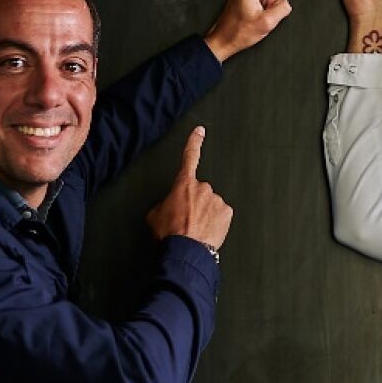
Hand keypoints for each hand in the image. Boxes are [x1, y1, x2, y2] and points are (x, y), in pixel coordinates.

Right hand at [147, 126, 233, 249]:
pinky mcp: (227, 212)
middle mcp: (203, 187)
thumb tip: (169, 207)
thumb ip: (165, 203)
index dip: (194, 142)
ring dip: (205, 214)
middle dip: (194, 203)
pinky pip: (221, 215)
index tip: (200, 131)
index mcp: (184, 184)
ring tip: (194, 230)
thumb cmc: (169, 233)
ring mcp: (217, 199)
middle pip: (200, 192)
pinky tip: (205, 232)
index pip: (189, 157)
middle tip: (186, 220)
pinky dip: (215, 222)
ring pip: (211, 204)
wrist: (185, 251)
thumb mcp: (155, 215)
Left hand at [206, 0, 291, 61]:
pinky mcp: (250, 0)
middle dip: (274, 1)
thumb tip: (284, 2)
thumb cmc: (239, 31)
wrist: (223, 42)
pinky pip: (268, 2)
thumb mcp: (267, 22)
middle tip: (260, 16)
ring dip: (270, 7)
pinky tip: (255, 19)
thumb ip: (282, 8)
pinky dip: (266, 11)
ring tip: (256, 18)